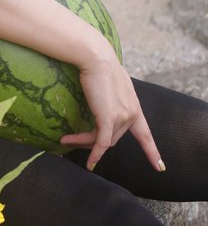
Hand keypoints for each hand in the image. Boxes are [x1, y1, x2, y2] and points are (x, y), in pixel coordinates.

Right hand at [59, 57, 164, 172]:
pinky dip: (94, 154)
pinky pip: (101, 142)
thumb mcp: (114, 84)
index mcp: (134, 107)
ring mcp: (122, 117)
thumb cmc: (101, 65)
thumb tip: (107, 102)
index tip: (160, 167)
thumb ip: (115, 98)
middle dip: (94, 142)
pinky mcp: (108, 118)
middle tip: (74, 140)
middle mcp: (131, 114)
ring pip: (104, 140)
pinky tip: (89, 164)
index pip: (145, 134)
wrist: (96, 58)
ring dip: (84, 143)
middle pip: (114, 138)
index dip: (152, 152)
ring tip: (65, 139)